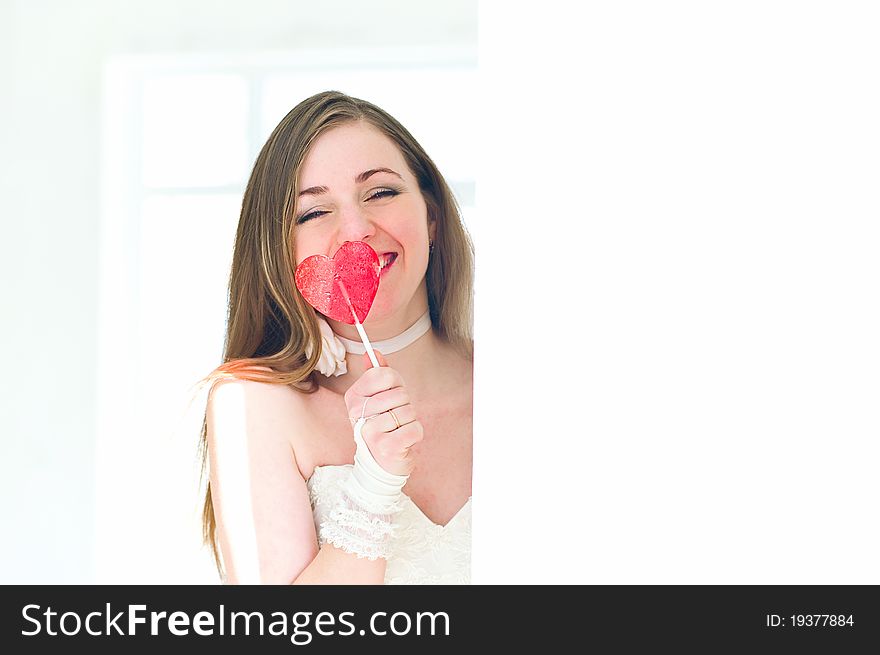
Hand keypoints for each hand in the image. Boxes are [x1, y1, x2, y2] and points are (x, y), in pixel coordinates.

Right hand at [344, 350, 423, 476]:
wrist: (381, 462)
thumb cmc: (382, 424)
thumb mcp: (377, 397)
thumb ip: (376, 374)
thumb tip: (372, 352)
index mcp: (353, 396)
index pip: (384, 374)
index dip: (396, 382)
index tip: (391, 393)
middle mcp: (357, 413)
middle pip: (399, 393)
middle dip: (404, 404)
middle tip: (395, 416)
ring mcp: (370, 431)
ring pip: (408, 411)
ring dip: (410, 420)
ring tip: (397, 428)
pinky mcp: (386, 446)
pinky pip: (414, 429)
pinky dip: (415, 433)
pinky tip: (403, 439)